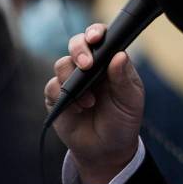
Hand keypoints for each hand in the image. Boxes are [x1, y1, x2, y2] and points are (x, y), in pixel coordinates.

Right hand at [44, 23, 144, 183]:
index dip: (95, 33)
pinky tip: (78, 109)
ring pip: (61, 64)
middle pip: (76, 44)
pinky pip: (52, 87)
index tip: (96, 38)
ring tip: (90, 102)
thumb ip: (124, 78)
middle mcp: (88, 67)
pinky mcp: (57, 97)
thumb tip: (120, 55)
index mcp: (108, 62)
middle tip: (87, 65)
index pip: (100, 38)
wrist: (107, 151)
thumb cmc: (122, 121)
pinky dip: (64, 96)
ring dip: (73, 80)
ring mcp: (71, 81)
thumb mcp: (130, 101)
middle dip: (79, 50)